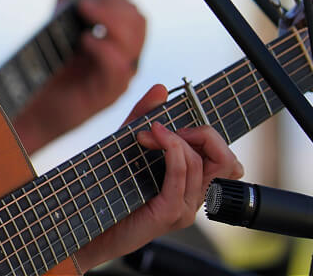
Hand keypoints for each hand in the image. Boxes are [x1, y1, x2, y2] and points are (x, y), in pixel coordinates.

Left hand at [11, 0, 146, 151]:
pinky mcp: (108, 94)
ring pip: (133, 42)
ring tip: (84, 22)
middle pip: (138, 23)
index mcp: (117, 41)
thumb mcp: (57, 23)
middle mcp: (124, 58)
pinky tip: (85, 42)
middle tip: (85, 6)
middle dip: (112, 7)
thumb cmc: (49, 67)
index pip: (133, 12)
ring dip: (108, 23)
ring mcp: (119, 77)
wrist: (34, 105)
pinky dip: (103, 48)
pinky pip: (118, 67)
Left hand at [72, 84, 243, 270]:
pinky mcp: (170, 213)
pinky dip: (172, 151)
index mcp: (191, 182)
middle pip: (224, 159)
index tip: (171, 124)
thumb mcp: (128, 144)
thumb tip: (162, 88)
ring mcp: (184, 207)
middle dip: (202, 133)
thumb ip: (144, 116)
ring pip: (199, 163)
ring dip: (174, 138)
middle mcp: (193, 196)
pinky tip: (154, 139)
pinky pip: (182, 175)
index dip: (205, 133)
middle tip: (167, 128)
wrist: (88, 224)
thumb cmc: (109, 187)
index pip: (223, 157)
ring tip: (148, 134)